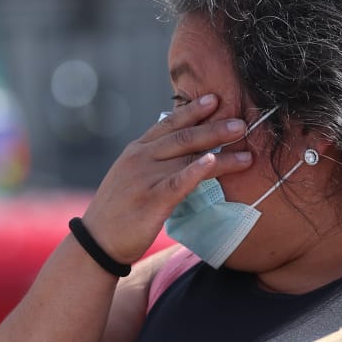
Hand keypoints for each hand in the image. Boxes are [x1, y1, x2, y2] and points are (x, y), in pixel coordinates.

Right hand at [78, 93, 252, 263]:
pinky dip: (196, 170)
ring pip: (188, 157)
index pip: (168, 124)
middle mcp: (140, 159)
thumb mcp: (131, 178)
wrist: (96, 242)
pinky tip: (212, 161)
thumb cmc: (117, 213)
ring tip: (245, 147)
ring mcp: (145, 178)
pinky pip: (178, 182)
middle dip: (214, 127)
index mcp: (136, 151)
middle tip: (241, 122)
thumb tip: (182, 154)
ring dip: (219, 150)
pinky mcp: (152, 201)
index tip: (214, 99)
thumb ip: (153, 163)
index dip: (192, 111)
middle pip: (183, 137)